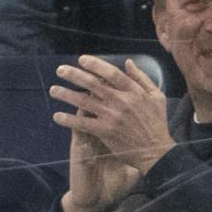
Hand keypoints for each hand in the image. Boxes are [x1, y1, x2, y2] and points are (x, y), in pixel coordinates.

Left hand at [52, 56, 173, 211]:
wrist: (156, 152)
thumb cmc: (157, 124)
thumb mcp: (157, 97)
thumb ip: (142, 78)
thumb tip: (128, 62)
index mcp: (133, 91)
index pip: (111, 73)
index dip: (95, 64)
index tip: (82, 59)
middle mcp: (120, 101)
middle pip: (92, 83)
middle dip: (73, 75)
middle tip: (60, 70)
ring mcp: (111, 117)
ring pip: (83, 101)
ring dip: (65, 94)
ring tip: (53, 90)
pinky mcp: (105, 132)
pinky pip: (82, 123)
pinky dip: (68, 120)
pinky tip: (57, 116)